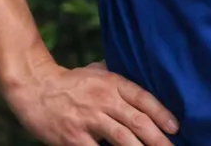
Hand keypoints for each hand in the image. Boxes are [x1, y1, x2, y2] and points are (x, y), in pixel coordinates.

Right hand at [4, 59, 179, 145]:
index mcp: (112, 82)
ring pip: (123, 139)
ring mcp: (89, 119)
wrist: (35, 87)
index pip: (143, 97)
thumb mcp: (96, 70)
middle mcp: (104, 100)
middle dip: (158, 138)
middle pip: (138, 121)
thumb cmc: (70, 81)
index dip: (161, 113)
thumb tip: (140, 80)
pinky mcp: (74, 138)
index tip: (175, 127)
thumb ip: (117, 78)